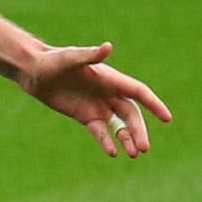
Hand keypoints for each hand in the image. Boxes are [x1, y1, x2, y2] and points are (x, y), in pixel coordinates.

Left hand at [16, 42, 172, 157]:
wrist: (34, 71)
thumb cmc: (53, 60)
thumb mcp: (71, 59)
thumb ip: (90, 55)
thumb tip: (108, 46)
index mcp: (110, 78)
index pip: (138, 92)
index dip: (153, 105)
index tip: (167, 118)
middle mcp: (108, 93)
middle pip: (131, 114)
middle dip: (139, 130)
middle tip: (144, 148)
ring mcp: (98, 105)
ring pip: (119, 125)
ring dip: (127, 139)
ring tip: (134, 154)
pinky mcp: (85, 116)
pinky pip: (100, 132)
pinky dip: (107, 142)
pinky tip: (112, 153)